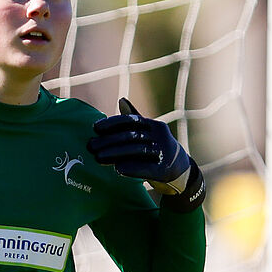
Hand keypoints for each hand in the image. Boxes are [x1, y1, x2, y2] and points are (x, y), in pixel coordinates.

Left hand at [88, 98, 205, 211]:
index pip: (131, 120)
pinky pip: (146, 168)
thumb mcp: (148, 133)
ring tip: (98, 158)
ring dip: (115, 154)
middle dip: (108, 141)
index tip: (95, 128)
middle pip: (130, 136)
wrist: (181, 171)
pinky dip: (131, 168)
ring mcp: (164, 153)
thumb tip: (121, 100)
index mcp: (154, 125)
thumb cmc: (157, 150)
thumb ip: (134, 119)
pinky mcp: (165, 170)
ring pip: (136, 151)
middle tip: (90, 146)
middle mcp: (160, 136)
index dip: (112, 123)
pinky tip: (117, 169)